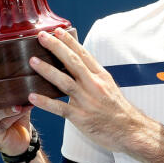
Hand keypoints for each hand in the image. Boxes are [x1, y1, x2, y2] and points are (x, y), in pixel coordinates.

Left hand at [27, 28, 153, 152]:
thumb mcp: (109, 88)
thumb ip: (93, 77)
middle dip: (56, 48)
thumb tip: (77, 66)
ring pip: (65, 82)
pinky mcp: (82, 118)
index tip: (58, 31)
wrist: (131, 131)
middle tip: (42, 36)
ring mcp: (88, 101)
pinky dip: (46, 102)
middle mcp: (95, 86)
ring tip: (32, 60)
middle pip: (73, 62)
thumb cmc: (118, 110)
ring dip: (47, 70)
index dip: (70, 42)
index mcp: (102, 77)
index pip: (84, 55)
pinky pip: (60, 108)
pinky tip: (32, 96)